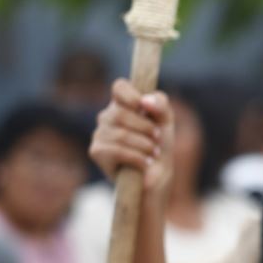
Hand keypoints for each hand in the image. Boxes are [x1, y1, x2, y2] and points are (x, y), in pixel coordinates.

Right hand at [90, 80, 173, 204]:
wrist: (157, 176)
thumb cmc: (159, 146)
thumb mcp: (166, 122)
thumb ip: (161, 104)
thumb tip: (144, 101)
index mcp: (123, 104)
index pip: (119, 87)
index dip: (131, 95)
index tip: (144, 107)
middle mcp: (107, 116)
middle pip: (120, 112)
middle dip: (145, 128)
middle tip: (156, 139)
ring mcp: (99, 134)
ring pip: (120, 134)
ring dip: (144, 145)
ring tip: (152, 153)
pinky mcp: (96, 152)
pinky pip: (116, 150)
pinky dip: (136, 157)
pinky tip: (144, 163)